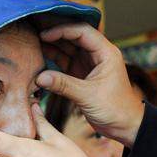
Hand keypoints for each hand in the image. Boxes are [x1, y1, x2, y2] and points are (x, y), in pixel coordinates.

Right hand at [39, 23, 143, 146]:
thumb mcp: (88, 96)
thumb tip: (40, 77)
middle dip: (54, 34)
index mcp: (106, 53)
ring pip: (67, 48)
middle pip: (73, 37)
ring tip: (32, 43)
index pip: (82, 32)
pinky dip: (52, 60)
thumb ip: (64, 85)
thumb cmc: (115, 109)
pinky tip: (38, 57)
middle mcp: (97, 54)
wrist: (125, 126)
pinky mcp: (81, 74)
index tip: (44, 34)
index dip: (62, 30)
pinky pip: (64, 62)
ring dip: (51, 46)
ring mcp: (88, 64)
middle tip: (33, 32)